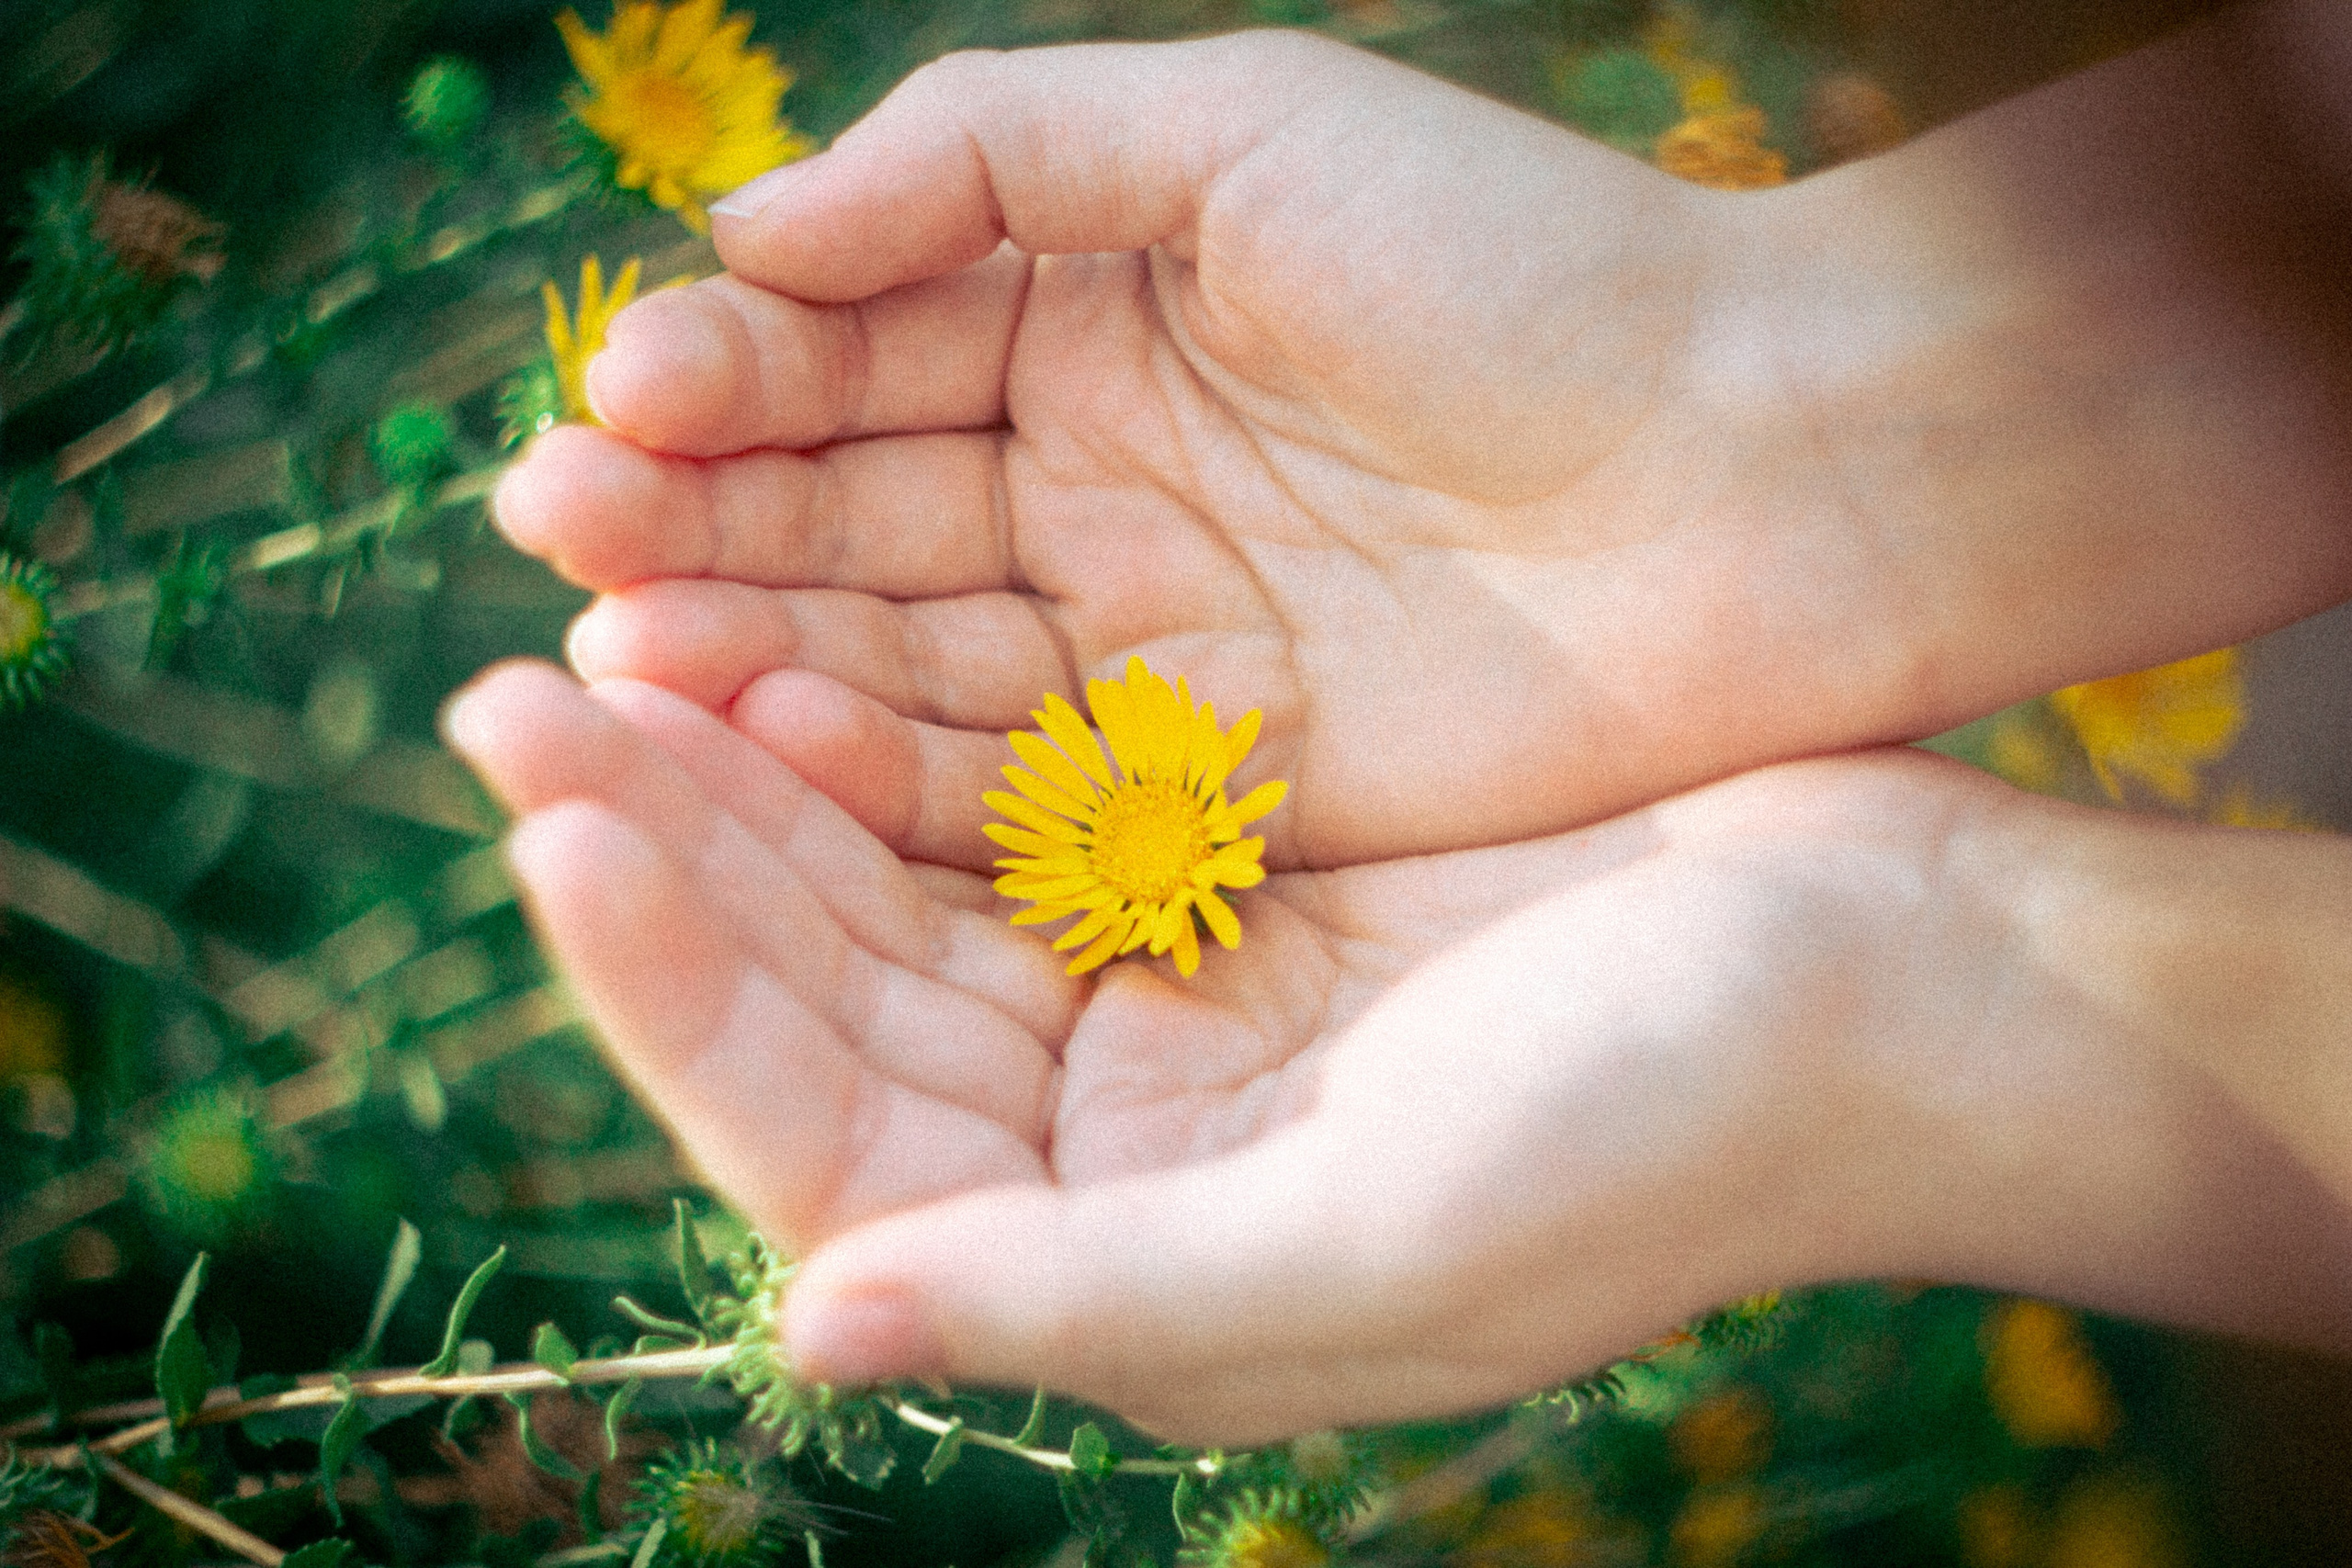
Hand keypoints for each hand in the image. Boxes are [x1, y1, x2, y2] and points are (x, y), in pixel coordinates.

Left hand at [446, 662, 2351, 1440]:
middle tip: (521, 691)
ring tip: (613, 638)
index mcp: (1127, 1282)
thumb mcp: (1387, 1239)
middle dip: (678, 859)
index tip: (572, 818)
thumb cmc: (1674, 1129)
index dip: (685, 997)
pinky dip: (897, 734)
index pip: (830, 1160)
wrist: (1885, 978)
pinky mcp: (1216, 897)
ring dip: (755, 779)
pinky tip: (804, 636)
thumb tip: (812, 1333)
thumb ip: (1098, 1304)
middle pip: (828, 1012)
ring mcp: (1160, 1025)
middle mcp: (1111, 1167)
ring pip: (889, 901)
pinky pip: (998, 814)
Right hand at [495, 22, 2351, 876]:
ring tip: (618, 649)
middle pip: (842, 511)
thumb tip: (750, 227)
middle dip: (697, 519)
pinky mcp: (1193, 782)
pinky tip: (765, 738)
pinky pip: (1005, 782)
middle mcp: (1082, 483)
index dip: (725, 377)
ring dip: (751, 651)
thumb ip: (986, 153)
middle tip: (556, 535)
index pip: (850, 349)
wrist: (1759, 475)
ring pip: (897, 654)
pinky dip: (882, 765)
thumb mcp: (1237, 131)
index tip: (610, 404)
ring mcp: (1132, 640)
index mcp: (1078, 312)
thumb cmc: (1515, 269)